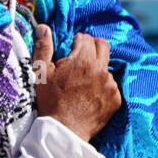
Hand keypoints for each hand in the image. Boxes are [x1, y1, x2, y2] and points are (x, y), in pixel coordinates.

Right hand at [32, 25, 121, 142]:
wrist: (63, 131)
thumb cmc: (50, 101)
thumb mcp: (41, 73)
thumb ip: (44, 47)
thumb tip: (43, 27)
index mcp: (83, 60)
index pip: (86, 38)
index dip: (77, 41)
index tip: (71, 49)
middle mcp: (101, 70)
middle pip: (103, 46)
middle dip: (92, 47)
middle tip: (80, 58)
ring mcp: (111, 85)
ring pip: (107, 67)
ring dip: (97, 68)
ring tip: (83, 82)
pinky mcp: (116, 99)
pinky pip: (112, 85)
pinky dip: (102, 86)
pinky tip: (90, 95)